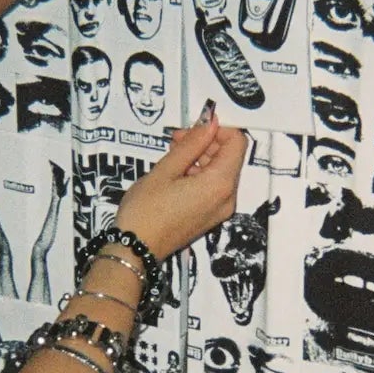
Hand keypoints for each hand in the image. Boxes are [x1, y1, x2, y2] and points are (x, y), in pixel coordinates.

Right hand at [113, 113, 246, 258]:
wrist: (136, 249)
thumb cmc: (146, 210)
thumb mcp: (165, 170)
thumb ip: (192, 144)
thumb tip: (210, 123)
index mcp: (220, 184)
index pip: (237, 143)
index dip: (218, 129)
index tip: (194, 127)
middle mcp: (227, 198)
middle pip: (230, 157)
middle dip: (207, 142)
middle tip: (176, 140)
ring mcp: (221, 209)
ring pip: (221, 171)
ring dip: (201, 157)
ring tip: (172, 156)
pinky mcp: (211, 216)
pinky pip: (213, 187)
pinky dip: (199, 174)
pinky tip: (176, 173)